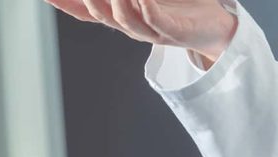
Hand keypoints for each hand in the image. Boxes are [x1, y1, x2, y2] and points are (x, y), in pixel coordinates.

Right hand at [45, 0, 237, 62]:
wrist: (214, 30)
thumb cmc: (179, 8)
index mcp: (120, 17)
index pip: (84, 11)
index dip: (63, 2)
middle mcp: (130, 27)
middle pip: (97, 12)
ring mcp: (149, 32)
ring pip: (122, 18)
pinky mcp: (170, 33)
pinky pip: (151, 20)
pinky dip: (142, 6)